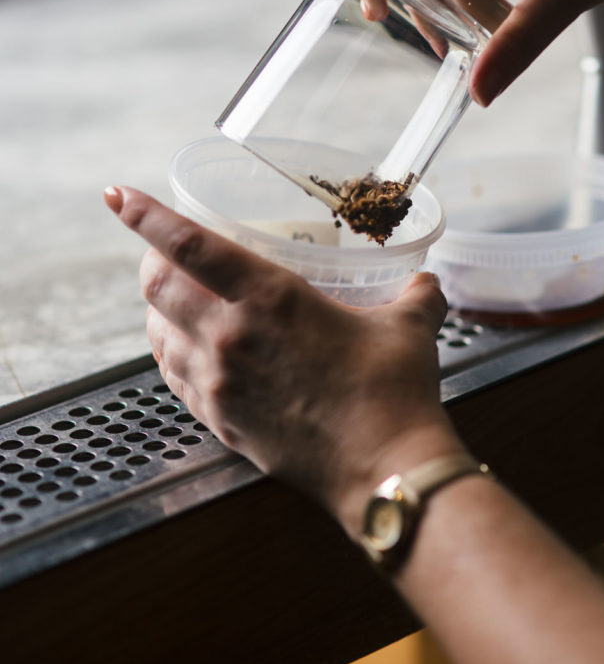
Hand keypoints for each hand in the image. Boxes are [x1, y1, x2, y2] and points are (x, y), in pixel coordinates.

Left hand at [104, 186, 458, 530]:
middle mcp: (230, 336)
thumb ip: (414, 294)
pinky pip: (174, 377)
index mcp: (269, 297)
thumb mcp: (408, 327)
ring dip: (156, 308)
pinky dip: (170, 353)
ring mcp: (219, 383)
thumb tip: (426, 282)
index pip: (188, 244)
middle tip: (162, 250)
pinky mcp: (220, 421)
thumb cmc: (395, 391)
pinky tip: (185, 349)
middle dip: (149, 259)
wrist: (384, 469)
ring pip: (157, 332)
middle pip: (157, 286)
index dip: (145, 216)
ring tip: (174, 298)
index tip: (117, 195)